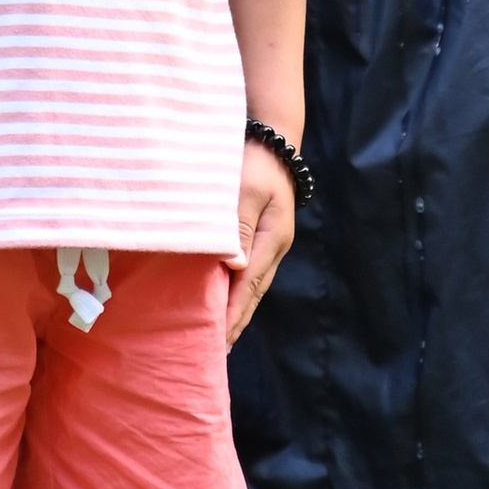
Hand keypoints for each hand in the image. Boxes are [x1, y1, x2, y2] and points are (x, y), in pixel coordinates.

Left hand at [226, 136, 296, 345]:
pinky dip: (235, 290)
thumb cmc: (254, 160)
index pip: (249, 287)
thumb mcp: (245, 190)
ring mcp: (269, 241)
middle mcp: (273, 246)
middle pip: (253, 293)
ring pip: (251, 285)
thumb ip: (238, 226)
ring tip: (216, 336)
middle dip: (235, 322)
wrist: (271, 136)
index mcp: (272, 239)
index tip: (217, 344)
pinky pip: (247, 271)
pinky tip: (221, 299)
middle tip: (214, 353)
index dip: (233, 316)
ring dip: (235, 309)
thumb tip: (233, 268)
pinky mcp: (261, 234)